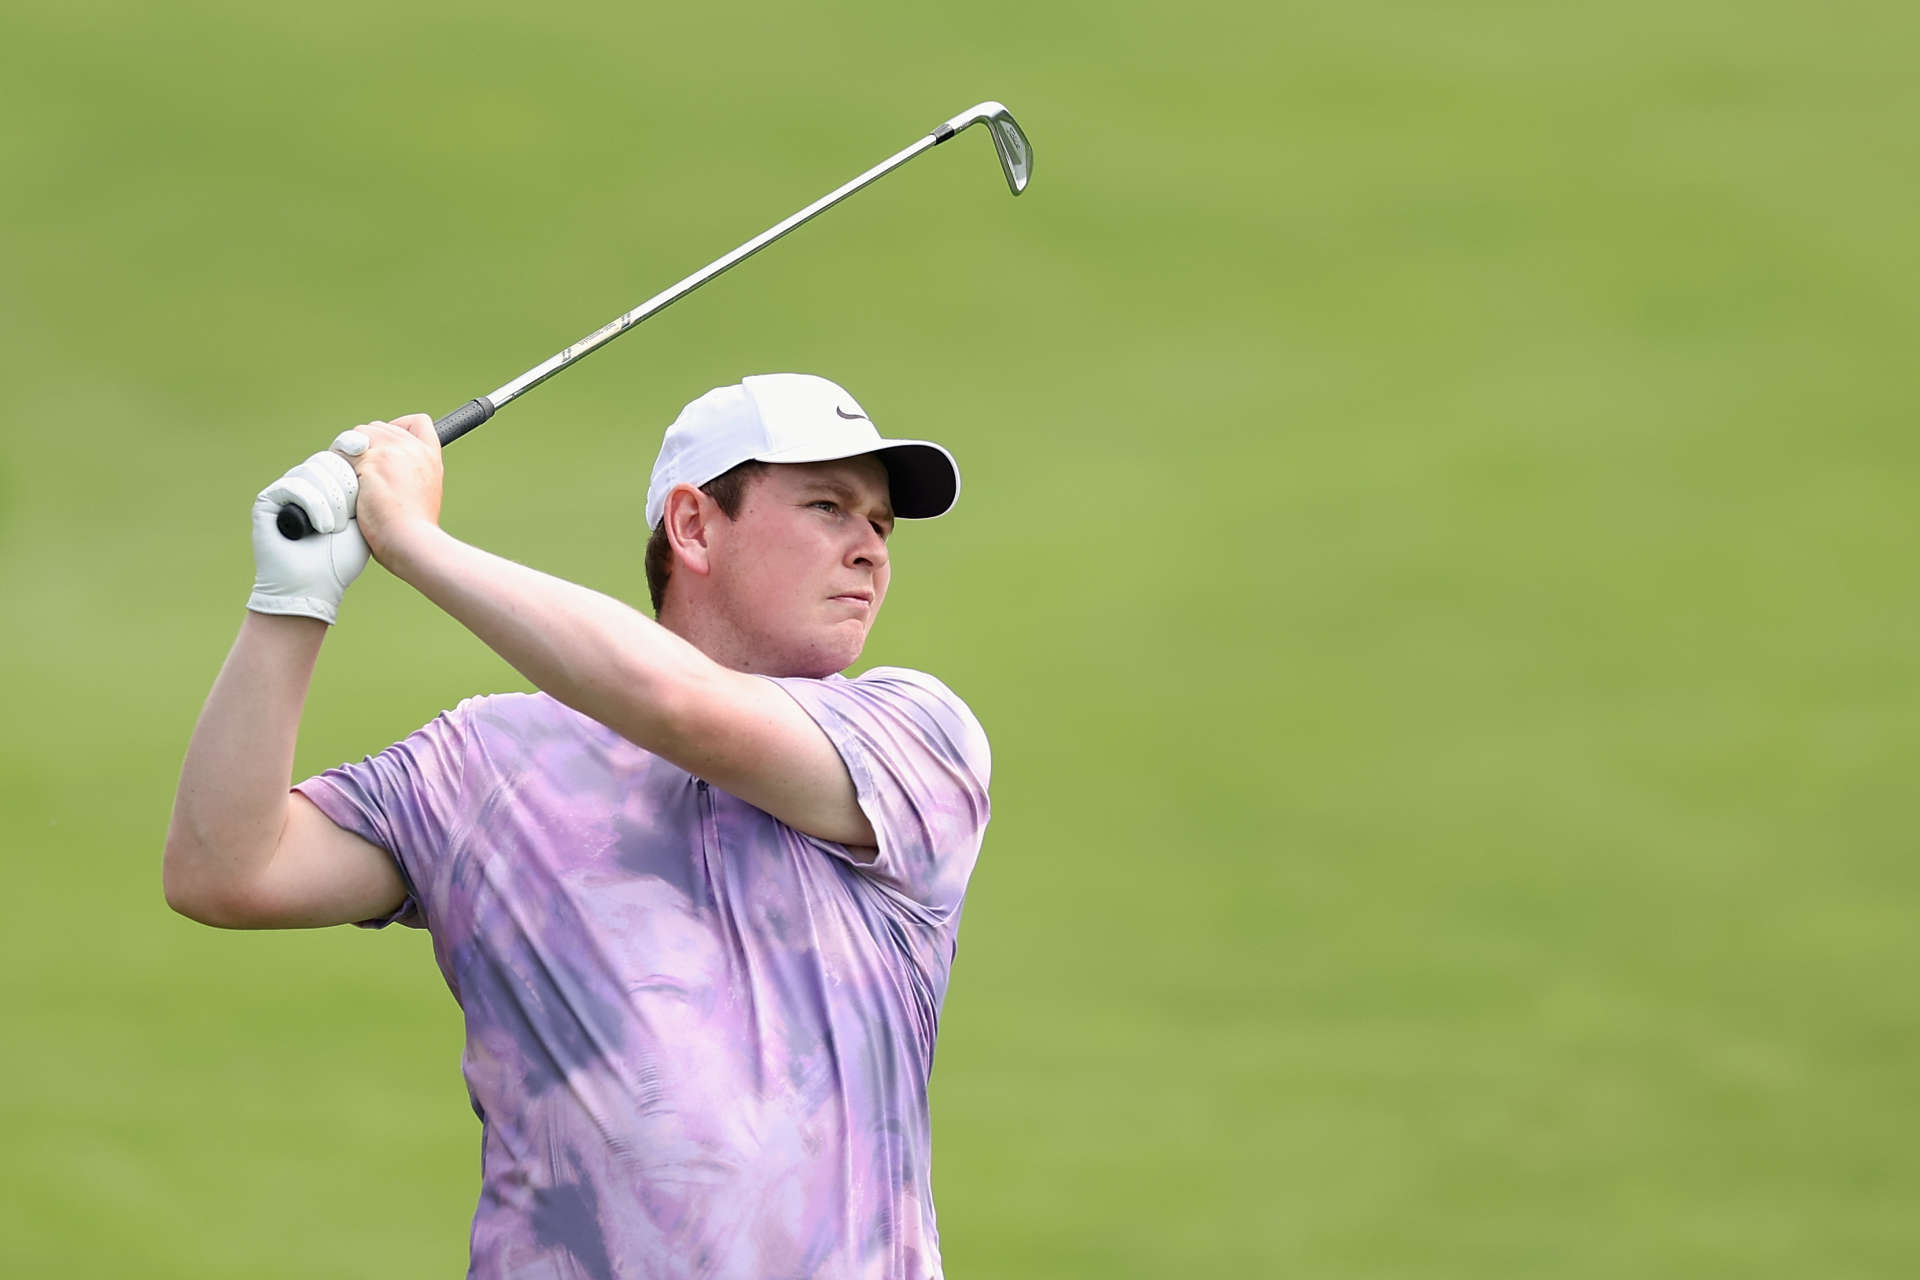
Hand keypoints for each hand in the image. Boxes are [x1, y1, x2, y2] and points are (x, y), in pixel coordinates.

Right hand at [248, 450, 369, 623]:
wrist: (312, 588)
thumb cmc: (339, 561)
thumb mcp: (362, 521)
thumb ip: (364, 490)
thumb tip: (368, 451)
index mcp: (328, 488)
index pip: (341, 457)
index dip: (352, 456)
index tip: (367, 452)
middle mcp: (306, 486)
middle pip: (328, 459)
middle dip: (345, 486)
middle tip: (348, 519)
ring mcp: (286, 492)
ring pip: (313, 469)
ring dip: (331, 500)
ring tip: (333, 528)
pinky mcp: (268, 500)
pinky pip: (294, 484)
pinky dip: (313, 504)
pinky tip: (321, 528)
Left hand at [332, 414, 443, 565]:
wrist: (412, 542)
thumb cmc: (414, 529)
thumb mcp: (423, 494)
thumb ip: (409, 474)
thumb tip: (381, 471)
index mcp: (430, 457)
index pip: (419, 422)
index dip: (398, 427)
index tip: (386, 446)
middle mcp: (414, 448)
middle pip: (378, 427)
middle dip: (365, 445)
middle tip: (361, 474)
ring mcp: (394, 452)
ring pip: (358, 434)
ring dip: (349, 454)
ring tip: (354, 482)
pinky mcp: (373, 461)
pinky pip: (344, 452)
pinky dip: (340, 468)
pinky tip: (347, 487)